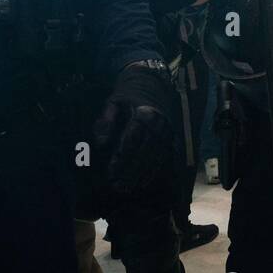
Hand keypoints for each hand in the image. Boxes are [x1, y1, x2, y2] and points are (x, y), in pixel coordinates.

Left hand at [94, 64, 175, 194]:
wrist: (152, 84)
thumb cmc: (127, 95)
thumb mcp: (113, 102)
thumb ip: (106, 121)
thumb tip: (100, 143)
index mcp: (144, 113)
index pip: (132, 140)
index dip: (121, 158)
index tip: (110, 172)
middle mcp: (159, 124)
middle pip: (144, 153)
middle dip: (130, 171)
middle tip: (117, 186)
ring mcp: (167, 132)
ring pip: (154, 158)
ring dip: (141, 175)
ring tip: (127, 188)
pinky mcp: (171, 138)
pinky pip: (164, 158)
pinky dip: (153, 172)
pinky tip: (143, 182)